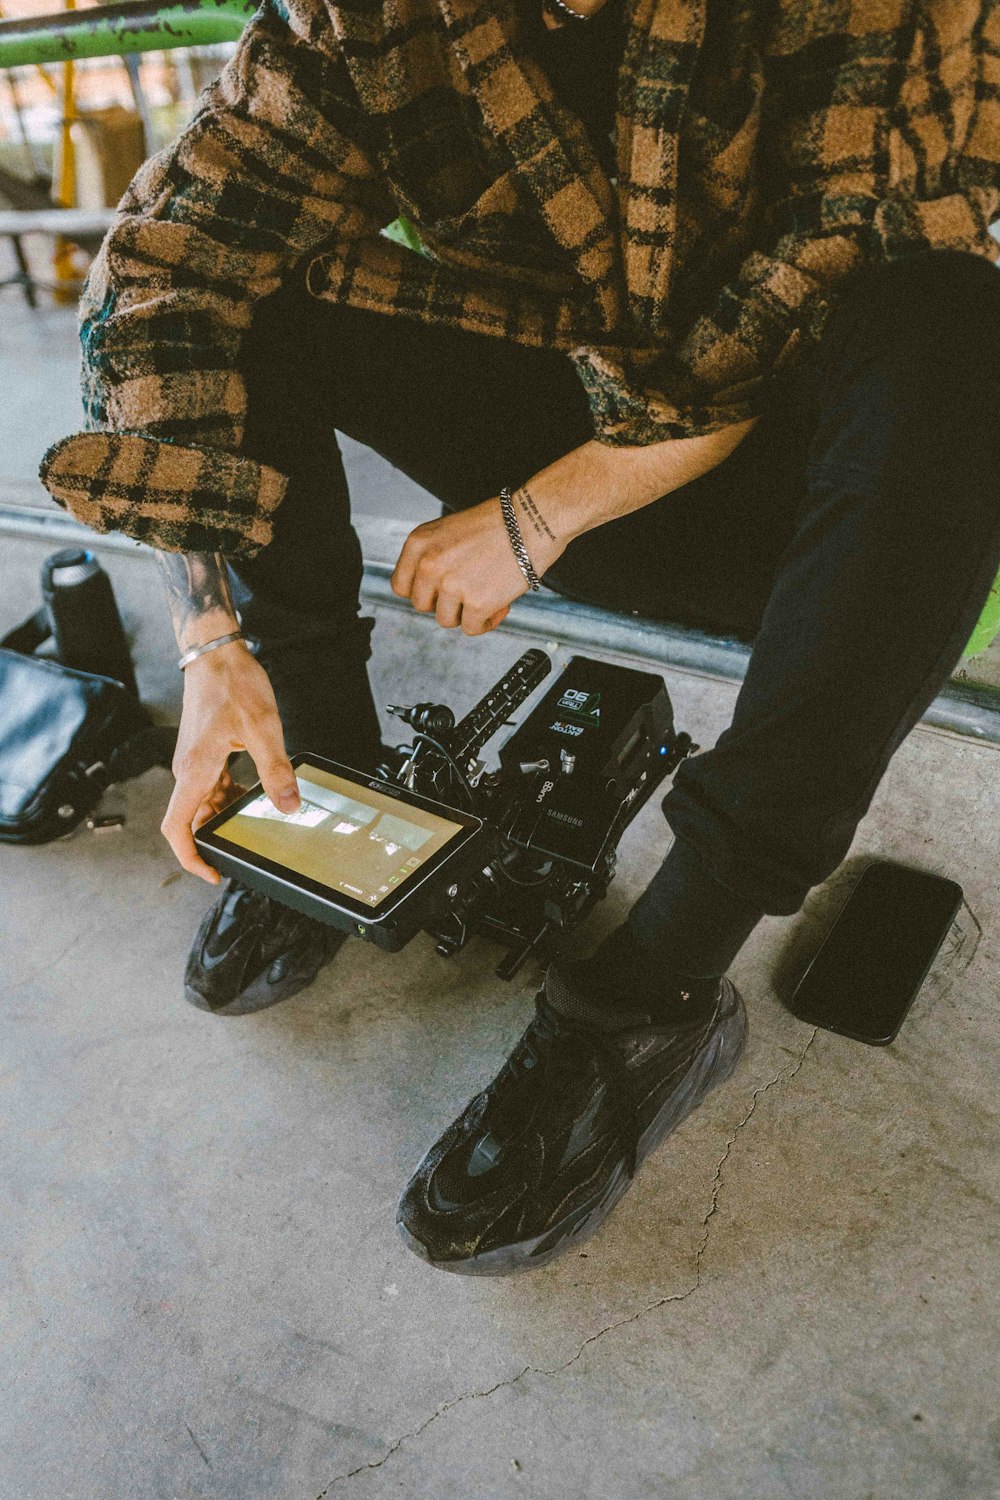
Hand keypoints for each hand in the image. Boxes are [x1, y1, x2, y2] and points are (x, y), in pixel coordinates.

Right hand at [161, 641, 299, 881]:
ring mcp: (193, 761)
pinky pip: (210, 786)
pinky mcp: (202, 752)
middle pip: (192, 819)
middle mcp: (188, 769)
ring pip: (203, 803)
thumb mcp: (264, 729)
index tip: (211, 872)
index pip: (177, 827)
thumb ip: (276, 771)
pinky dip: (228, 796)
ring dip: (224, 815)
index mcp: (196, 770)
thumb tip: (289, 807)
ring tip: (255, 819)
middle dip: (215, 837)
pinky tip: (252, 793)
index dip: (190, 857)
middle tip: (244, 847)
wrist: (215, 655)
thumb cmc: (233, 684)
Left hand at [390, 497, 564, 635]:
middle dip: (444, 603)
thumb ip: (433, 557)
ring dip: (466, 613)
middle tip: (467, 592)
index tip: (437, 592)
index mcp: (419, 543)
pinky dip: (486, 622)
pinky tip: (499, 605)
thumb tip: (431, 590)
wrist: (533, 521)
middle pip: (422, 606)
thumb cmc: (499, 523)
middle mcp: (430, 564)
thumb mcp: (450, 530)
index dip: (422, 592)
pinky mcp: (476, 603)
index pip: (401, 585)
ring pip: (446, 620)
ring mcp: (452, 585)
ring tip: (486, 595)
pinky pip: (472, 629)